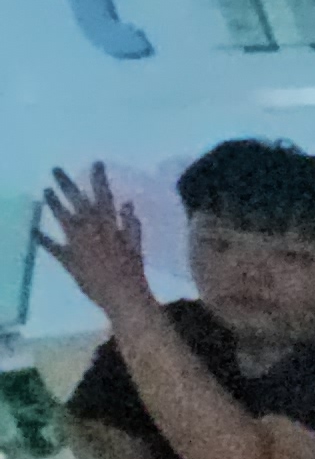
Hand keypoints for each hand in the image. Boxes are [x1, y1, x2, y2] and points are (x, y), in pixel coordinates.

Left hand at [40, 164, 156, 317]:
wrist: (121, 295)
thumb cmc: (133, 271)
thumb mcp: (136, 246)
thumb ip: (131, 225)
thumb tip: (127, 204)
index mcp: (108, 224)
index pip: (103, 195)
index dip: (99, 178)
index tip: (95, 163)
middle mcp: (89, 229)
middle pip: (76, 201)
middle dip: (66, 184)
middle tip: (55, 169)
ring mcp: (75, 243)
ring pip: (62, 218)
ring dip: (53, 204)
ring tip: (46, 191)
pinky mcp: (67, 258)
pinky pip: (52, 246)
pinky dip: (42, 239)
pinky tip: (33, 230)